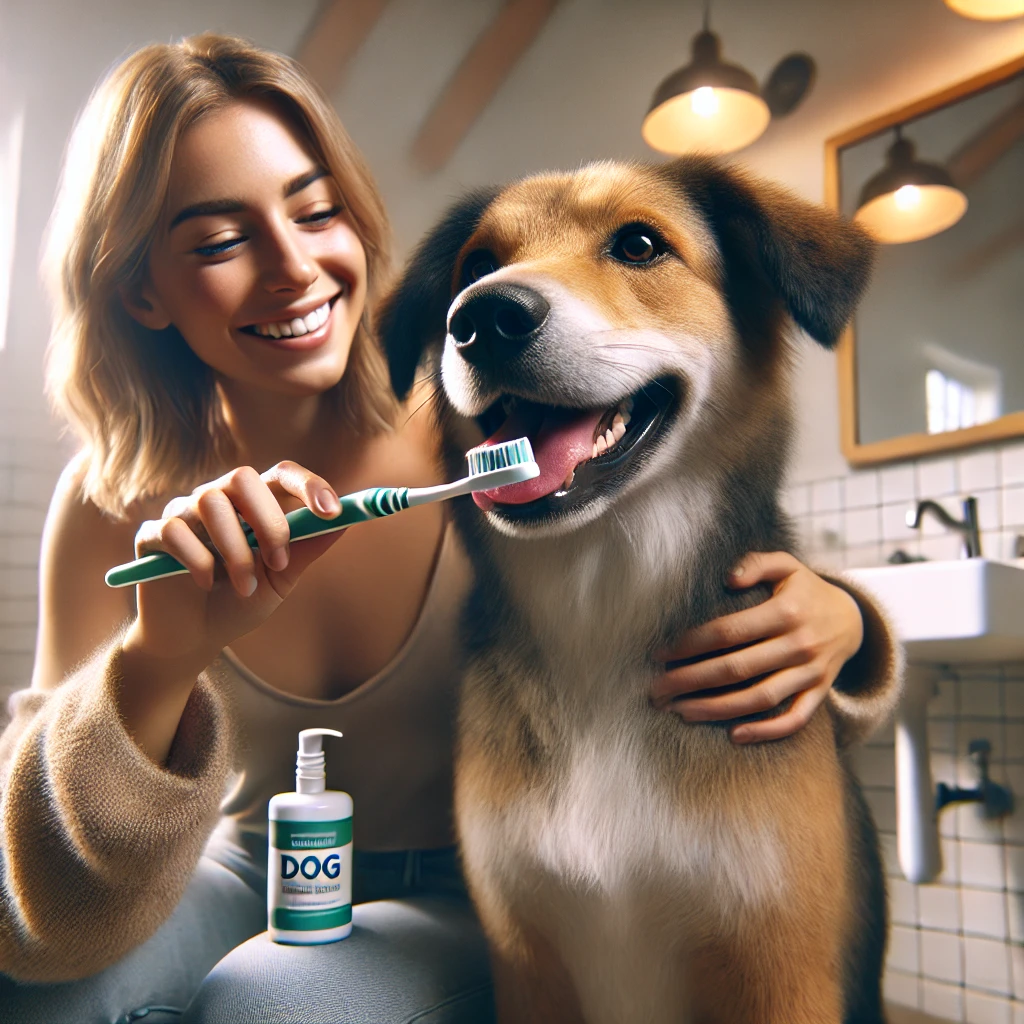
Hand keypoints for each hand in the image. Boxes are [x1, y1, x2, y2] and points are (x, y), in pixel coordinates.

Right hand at [125, 461, 345, 665]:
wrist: (192, 639)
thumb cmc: (240, 602)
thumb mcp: (281, 579)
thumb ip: (306, 549)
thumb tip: (344, 522)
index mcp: (253, 503)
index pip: (281, 474)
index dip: (308, 485)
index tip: (332, 512)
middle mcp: (218, 498)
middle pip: (243, 477)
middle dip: (268, 521)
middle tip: (279, 562)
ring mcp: (182, 513)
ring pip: (209, 503)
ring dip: (236, 550)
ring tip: (246, 588)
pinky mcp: (152, 535)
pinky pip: (174, 531)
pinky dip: (197, 559)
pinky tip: (206, 583)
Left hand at [650, 552, 863, 743]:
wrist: (853, 617)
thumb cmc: (805, 589)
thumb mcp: (786, 565)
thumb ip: (756, 563)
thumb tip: (727, 576)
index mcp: (787, 611)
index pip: (729, 631)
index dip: (690, 644)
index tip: (659, 653)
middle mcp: (799, 644)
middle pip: (736, 669)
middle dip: (691, 681)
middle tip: (656, 690)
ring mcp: (811, 673)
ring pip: (760, 698)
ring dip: (716, 709)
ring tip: (680, 712)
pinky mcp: (819, 692)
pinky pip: (795, 719)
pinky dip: (766, 731)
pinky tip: (733, 736)